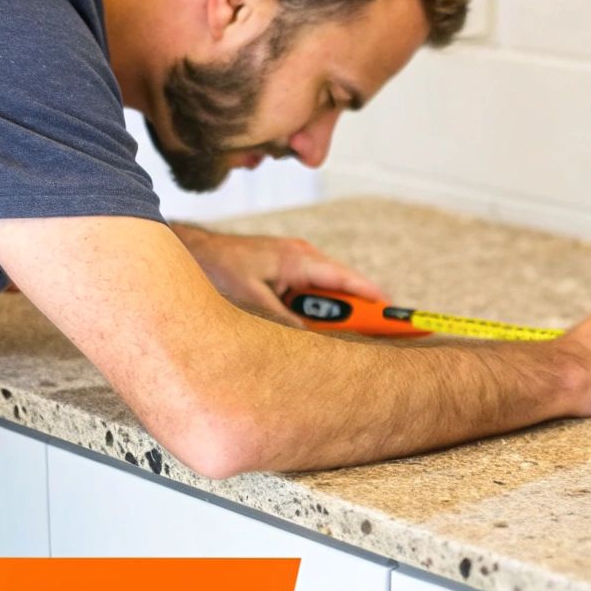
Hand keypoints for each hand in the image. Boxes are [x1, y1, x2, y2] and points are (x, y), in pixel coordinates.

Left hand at [173, 224, 385, 325]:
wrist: (195, 250)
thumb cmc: (220, 266)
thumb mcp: (249, 297)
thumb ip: (280, 319)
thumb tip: (306, 341)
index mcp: (299, 259)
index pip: (346, 280)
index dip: (372, 297)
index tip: (395, 313)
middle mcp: (303, 259)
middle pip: (341, 290)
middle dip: (354, 314)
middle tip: (374, 338)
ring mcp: (296, 265)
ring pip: (326, 295)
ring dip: (330, 316)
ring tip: (337, 339)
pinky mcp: (287, 274)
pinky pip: (311, 295)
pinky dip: (314, 313)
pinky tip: (308, 330)